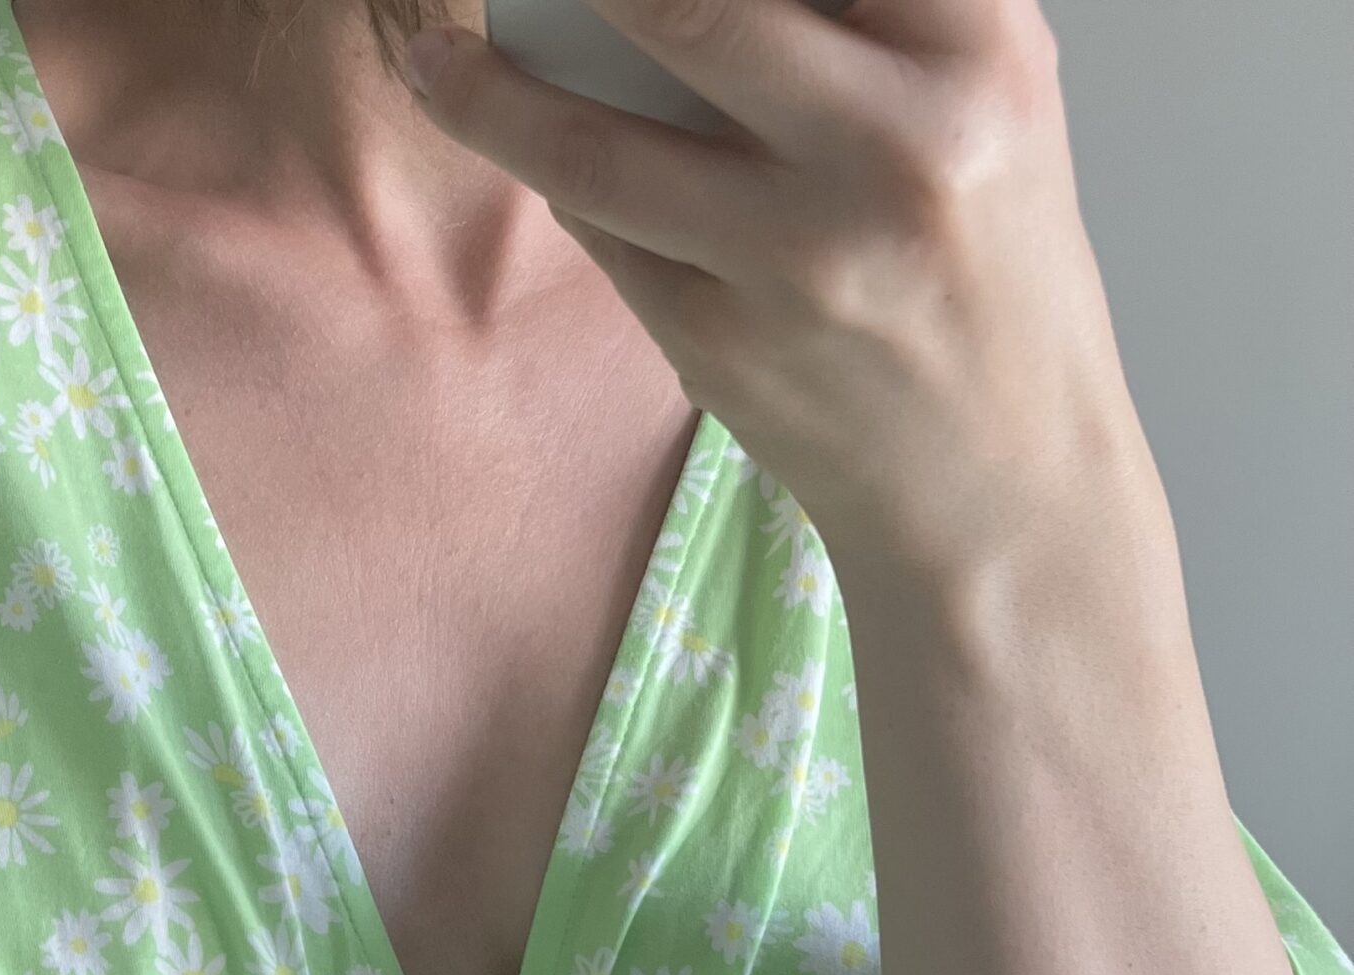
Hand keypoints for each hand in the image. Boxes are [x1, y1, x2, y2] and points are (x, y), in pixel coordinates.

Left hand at [401, 0, 1149, 581]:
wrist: (995, 470)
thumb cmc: (974, 252)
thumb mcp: (973, 90)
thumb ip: (858, 12)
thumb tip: (648, 1)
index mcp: (979, 43)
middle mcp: (895, 144)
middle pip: (681, 6)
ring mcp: (798, 257)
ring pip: (592, 145)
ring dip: (486, 96)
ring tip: (434, 60)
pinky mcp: (723, 345)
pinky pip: (605, 235)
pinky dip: (564, 183)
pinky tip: (542, 156)